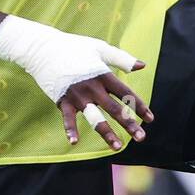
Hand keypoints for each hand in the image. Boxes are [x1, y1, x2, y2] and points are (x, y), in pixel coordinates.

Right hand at [0, 15, 152, 149]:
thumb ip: (122, 59)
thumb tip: (143, 66)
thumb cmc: (74, 47)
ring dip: (107, 133)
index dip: (139, 106)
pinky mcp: (63, 100)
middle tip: (141, 137)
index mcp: (103, 74)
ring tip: (118, 146)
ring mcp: (77, 95)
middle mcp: (92, 87)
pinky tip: (74, 142)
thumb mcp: (100, 49)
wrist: (44, 48)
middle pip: (114, 109)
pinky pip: (68, 118)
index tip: (150, 119)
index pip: (126, 93)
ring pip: (95, 118)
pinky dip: (70, 130)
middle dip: (129, 124)